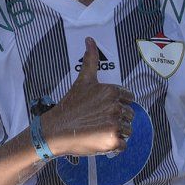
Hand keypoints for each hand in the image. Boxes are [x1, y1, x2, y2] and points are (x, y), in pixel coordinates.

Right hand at [40, 38, 135, 157]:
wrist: (55, 130)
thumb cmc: (70, 106)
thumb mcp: (82, 80)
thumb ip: (91, 59)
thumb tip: (90, 38)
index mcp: (111, 91)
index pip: (129, 99)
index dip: (117, 104)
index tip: (103, 109)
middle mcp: (115, 106)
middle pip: (130, 115)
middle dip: (117, 119)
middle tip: (98, 121)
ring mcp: (115, 124)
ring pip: (128, 130)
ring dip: (116, 133)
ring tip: (98, 130)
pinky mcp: (113, 141)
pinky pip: (123, 145)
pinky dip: (114, 146)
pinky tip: (99, 141)